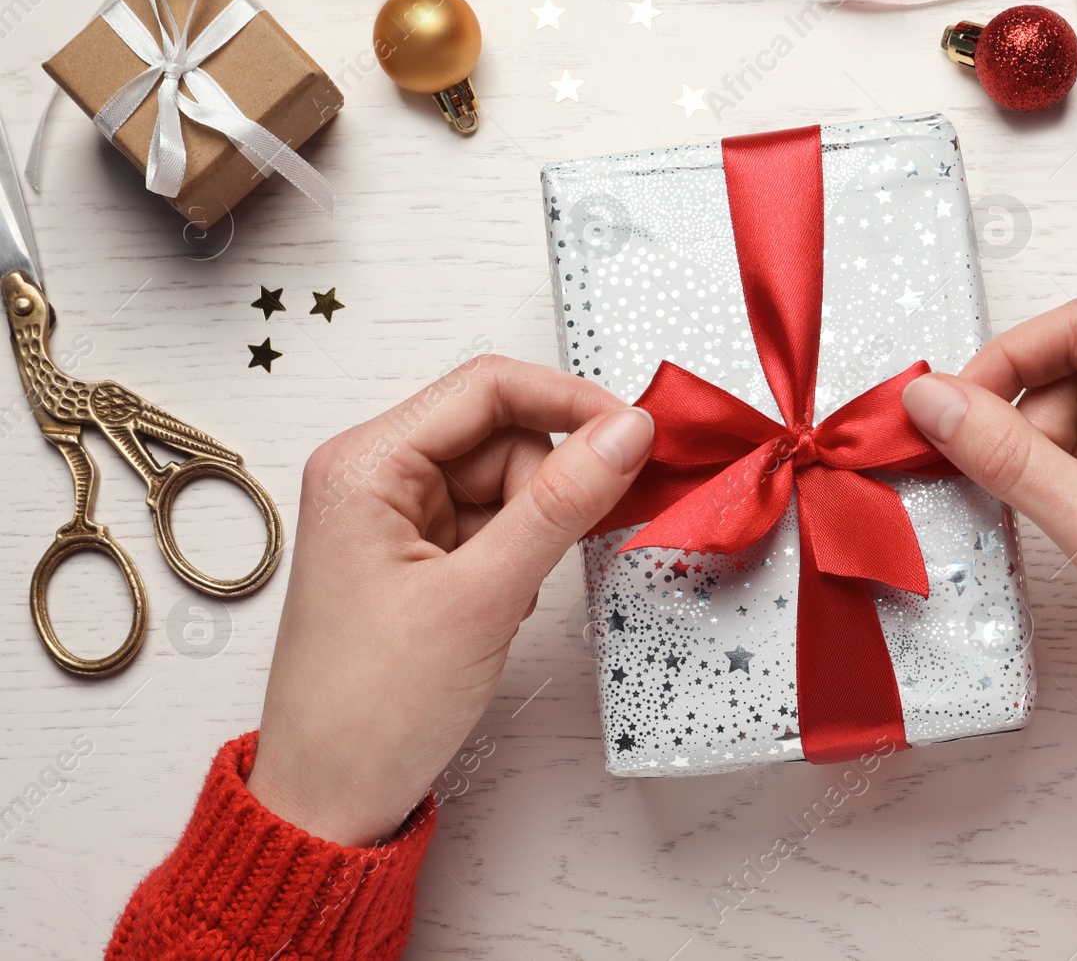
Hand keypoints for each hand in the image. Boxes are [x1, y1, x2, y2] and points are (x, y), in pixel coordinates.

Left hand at [246, 355, 653, 845]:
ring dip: (532, 530)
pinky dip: (518, 558)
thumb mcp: (481, 597)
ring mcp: (396, 517)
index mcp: (366, 464)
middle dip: (547, 487)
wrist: (332, 799)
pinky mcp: (418, 556)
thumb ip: (559, 504)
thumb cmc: (369, 709)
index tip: (634, 434)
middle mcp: (376, 476)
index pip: (486, 387)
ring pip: (507, 482)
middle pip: (503, 435)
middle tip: (562, 547)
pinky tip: (498, 608)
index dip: (568, 402)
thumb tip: (625, 432)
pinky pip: (495, 524)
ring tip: (507, 598)